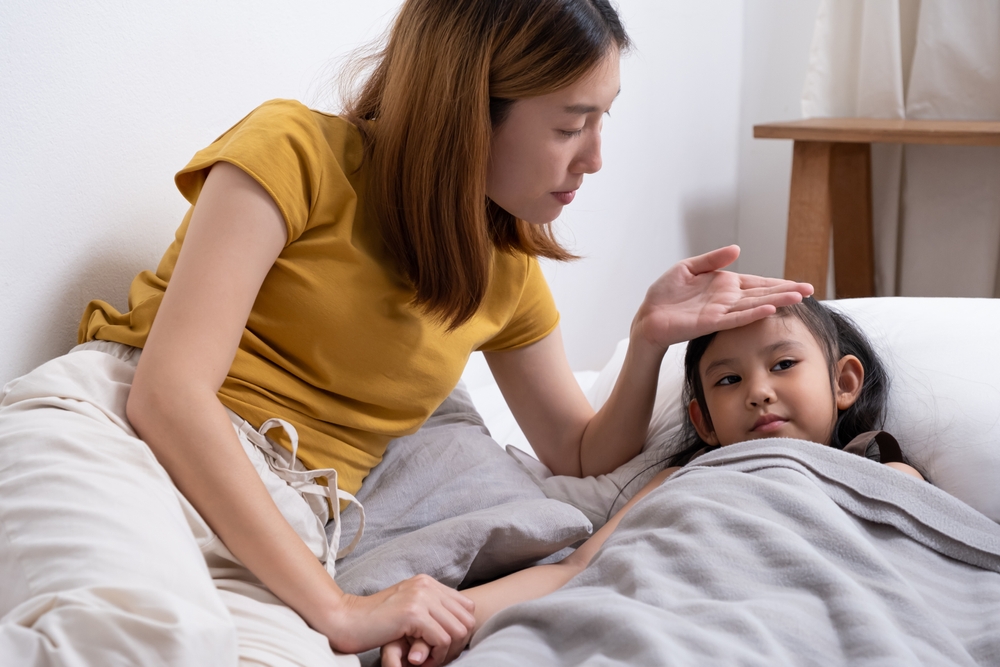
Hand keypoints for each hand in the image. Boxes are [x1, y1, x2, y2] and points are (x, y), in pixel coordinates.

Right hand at [319, 574, 473, 662]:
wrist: (346, 620)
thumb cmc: (374, 620)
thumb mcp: (406, 608)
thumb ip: (429, 609)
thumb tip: (458, 625)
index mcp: (427, 582)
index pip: (466, 606)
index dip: (459, 630)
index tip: (442, 647)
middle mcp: (427, 586)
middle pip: (467, 619)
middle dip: (457, 644)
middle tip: (437, 657)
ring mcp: (421, 597)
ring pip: (458, 630)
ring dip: (446, 652)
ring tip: (428, 660)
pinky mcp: (413, 613)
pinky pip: (442, 639)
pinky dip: (435, 655)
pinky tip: (419, 660)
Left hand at [633, 245, 812, 350]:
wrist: (648, 316)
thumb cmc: (666, 294)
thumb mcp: (689, 267)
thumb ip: (713, 259)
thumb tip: (738, 249)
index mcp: (725, 285)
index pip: (757, 283)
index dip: (778, 283)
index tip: (800, 285)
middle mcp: (727, 299)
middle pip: (762, 294)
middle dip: (786, 292)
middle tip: (810, 290)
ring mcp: (721, 311)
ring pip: (754, 306)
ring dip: (775, 301)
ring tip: (797, 297)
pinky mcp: (710, 322)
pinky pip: (735, 318)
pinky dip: (752, 313)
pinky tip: (768, 309)